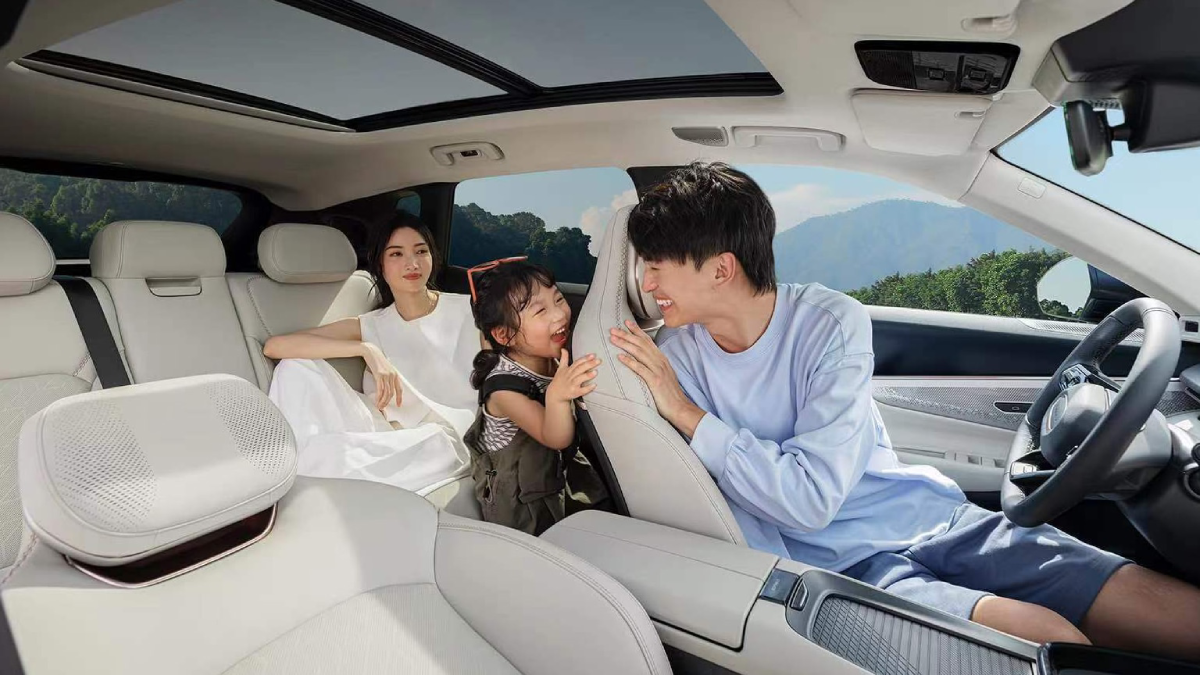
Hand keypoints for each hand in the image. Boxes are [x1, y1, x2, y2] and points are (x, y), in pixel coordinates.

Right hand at [361, 343, 402, 409]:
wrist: (371, 352)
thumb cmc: (377, 361)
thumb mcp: (385, 369)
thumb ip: (388, 377)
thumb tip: (386, 387)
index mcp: (395, 374)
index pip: (399, 389)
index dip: (400, 398)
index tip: (399, 405)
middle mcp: (393, 375)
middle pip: (392, 393)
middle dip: (388, 402)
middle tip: (383, 408)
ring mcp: (386, 375)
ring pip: (386, 392)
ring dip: (383, 401)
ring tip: (379, 406)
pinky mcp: (379, 375)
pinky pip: (380, 389)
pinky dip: (379, 397)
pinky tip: (377, 401)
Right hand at [545, 349, 600, 403]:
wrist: (555, 394)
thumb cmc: (559, 381)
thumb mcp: (560, 368)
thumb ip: (564, 358)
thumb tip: (563, 349)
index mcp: (568, 370)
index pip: (577, 362)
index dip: (585, 358)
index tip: (592, 355)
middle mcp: (570, 376)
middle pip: (579, 369)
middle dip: (589, 364)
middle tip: (598, 361)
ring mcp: (572, 384)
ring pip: (580, 379)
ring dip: (587, 375)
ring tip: (595, 372)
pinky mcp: (574, 392)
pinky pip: (581, 390)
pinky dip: (587, 388)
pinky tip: (594, 385)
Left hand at [609, 320, 703, 435]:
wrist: (680, 407)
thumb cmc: (670, 394)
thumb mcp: (664, 375)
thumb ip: (655, 366)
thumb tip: (644, 361)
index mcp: (662, 360)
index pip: (648, 341)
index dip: (637, 331)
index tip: (626, 323)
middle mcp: (660, 362)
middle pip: (641, 344)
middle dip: (626, 335)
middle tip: (613, 329)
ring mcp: (658, 370)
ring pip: (639, 353)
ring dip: (625, 344)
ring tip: (614, 339)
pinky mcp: (655, 381)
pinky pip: (640, 369)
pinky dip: (630, 361)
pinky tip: (620, 357)